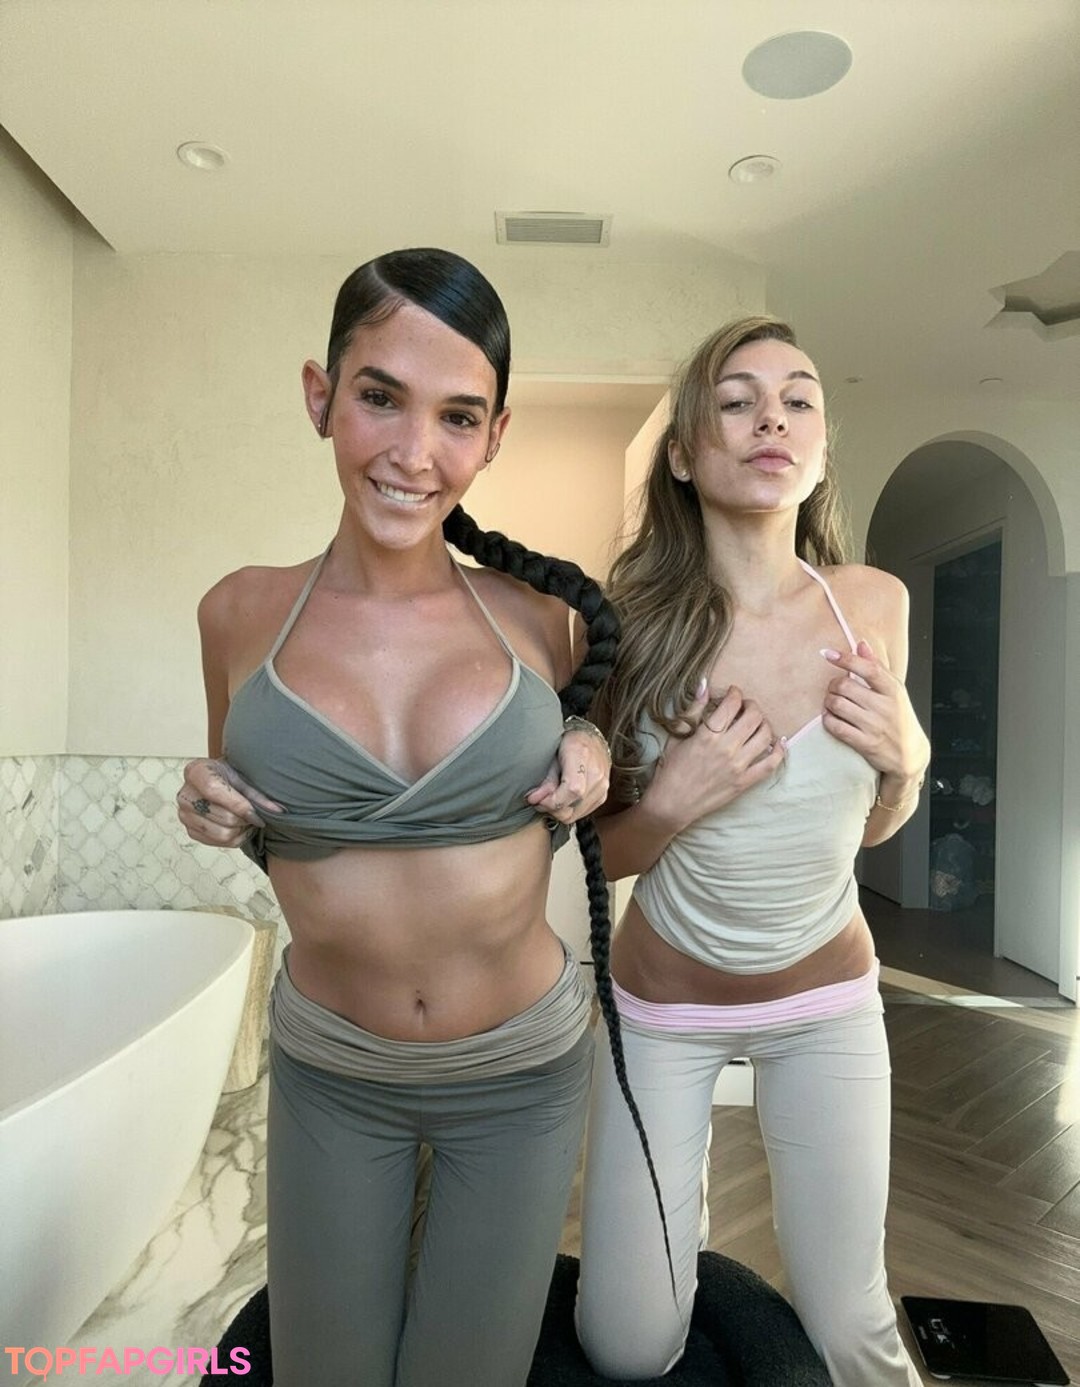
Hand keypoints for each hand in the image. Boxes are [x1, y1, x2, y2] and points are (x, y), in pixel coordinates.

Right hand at [176, 758, 282, 848]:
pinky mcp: (190, 830)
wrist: (219, 783)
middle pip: (223, 817)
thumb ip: (259, 795)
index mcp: (195, 772)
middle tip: (254, 814)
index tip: (257, 813)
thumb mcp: (244, 778)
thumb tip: (278, 811)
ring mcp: (184, 815)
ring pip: (222, 833)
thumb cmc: (230, 777)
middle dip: (245, 819)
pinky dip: (234, 838)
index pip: (214, 790)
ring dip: (241, 830)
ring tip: (247, 820)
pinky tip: (238, 827)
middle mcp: (185, 794)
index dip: (239, 805)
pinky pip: (218, 843)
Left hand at [525, 724, 610, 823]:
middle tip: (538, 800)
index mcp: (582, 756)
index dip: (552, 801)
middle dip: (550, 809)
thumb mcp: (552, 754)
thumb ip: (545, 779)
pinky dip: (568, 810)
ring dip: (558, 811)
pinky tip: (561, 800)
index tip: (537, 800)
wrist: (590, 739)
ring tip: (548, 799)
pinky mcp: (602, 796)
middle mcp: (597, 774)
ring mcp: (602, 787)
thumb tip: (534, 799)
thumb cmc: (568, 743)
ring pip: (575, 814)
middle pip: (573, 806)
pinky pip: (581, 813)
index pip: (573, 790)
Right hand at [645, 682, 784, 830]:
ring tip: (757, 723)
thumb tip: (704, 685)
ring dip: (764, 724)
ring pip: (765, 736)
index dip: (735, 693)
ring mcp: (738, 767)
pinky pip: (770, 765)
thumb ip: (693, 710)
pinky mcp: (744, 782)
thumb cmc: (670, 770)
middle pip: (753, 717)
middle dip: (751, 706)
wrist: (671, 804)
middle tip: (745, 707)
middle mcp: (726, 749)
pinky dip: (779, 751)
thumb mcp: (677, 736)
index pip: (732, 704)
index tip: (732, 693)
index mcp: (707, 735)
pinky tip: (778, 742)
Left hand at [821, 640, 928, 780]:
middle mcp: (885, 707)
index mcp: (893, 690)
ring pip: (838, 705)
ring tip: (831, 703)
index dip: (846, 659)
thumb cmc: (899, 718)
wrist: (909, 755)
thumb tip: (860, 643)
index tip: (828, 654)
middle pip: (846, 686)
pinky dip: (828, 719)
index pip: (869, 669)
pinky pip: (836, 727)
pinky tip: (830, 717)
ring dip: (828, 702)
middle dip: (833, 685)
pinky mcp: (865, 743)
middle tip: (833, 688)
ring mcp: (875, 726)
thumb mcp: (894, 691)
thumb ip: (876, 667)